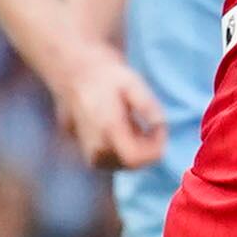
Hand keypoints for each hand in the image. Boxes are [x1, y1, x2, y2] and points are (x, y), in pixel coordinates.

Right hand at [58, 43, 165, 169]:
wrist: (76, 71)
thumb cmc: (109, 76)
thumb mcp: (134, 84)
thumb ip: (148, 106)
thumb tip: (160, 126)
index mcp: (107, 126)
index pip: (134, 158)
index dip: (154, 149)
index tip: (160, 129)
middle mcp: (93, 142)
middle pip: (127, 165)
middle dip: (146, 152)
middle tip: (150, 129)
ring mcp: (83, 146)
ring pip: (115, 165)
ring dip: (132, 154)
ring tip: (135, 128)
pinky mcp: (80, 146)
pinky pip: (104, 161)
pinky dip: (119, 153)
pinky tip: (122, 132)